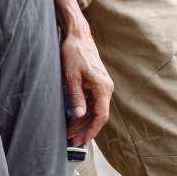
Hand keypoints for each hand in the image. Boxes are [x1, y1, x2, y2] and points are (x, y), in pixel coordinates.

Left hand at [60, 14, 111, 146]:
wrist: (77, 35)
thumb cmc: (74, 52)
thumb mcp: (71, 76)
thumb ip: (76, 97)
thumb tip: (79, 115)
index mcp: (102, 87)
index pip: (101, 115)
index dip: (92, 129)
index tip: (84, 139)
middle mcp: (105, 87)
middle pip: (98, 115)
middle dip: (85, 129)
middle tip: (73, 140)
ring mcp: (101, 85)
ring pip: (94, 110)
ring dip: (83, 122)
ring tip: (71, 132)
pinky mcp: (96, 83)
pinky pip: (92, 102)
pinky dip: (84, 112)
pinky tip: (75, 119)